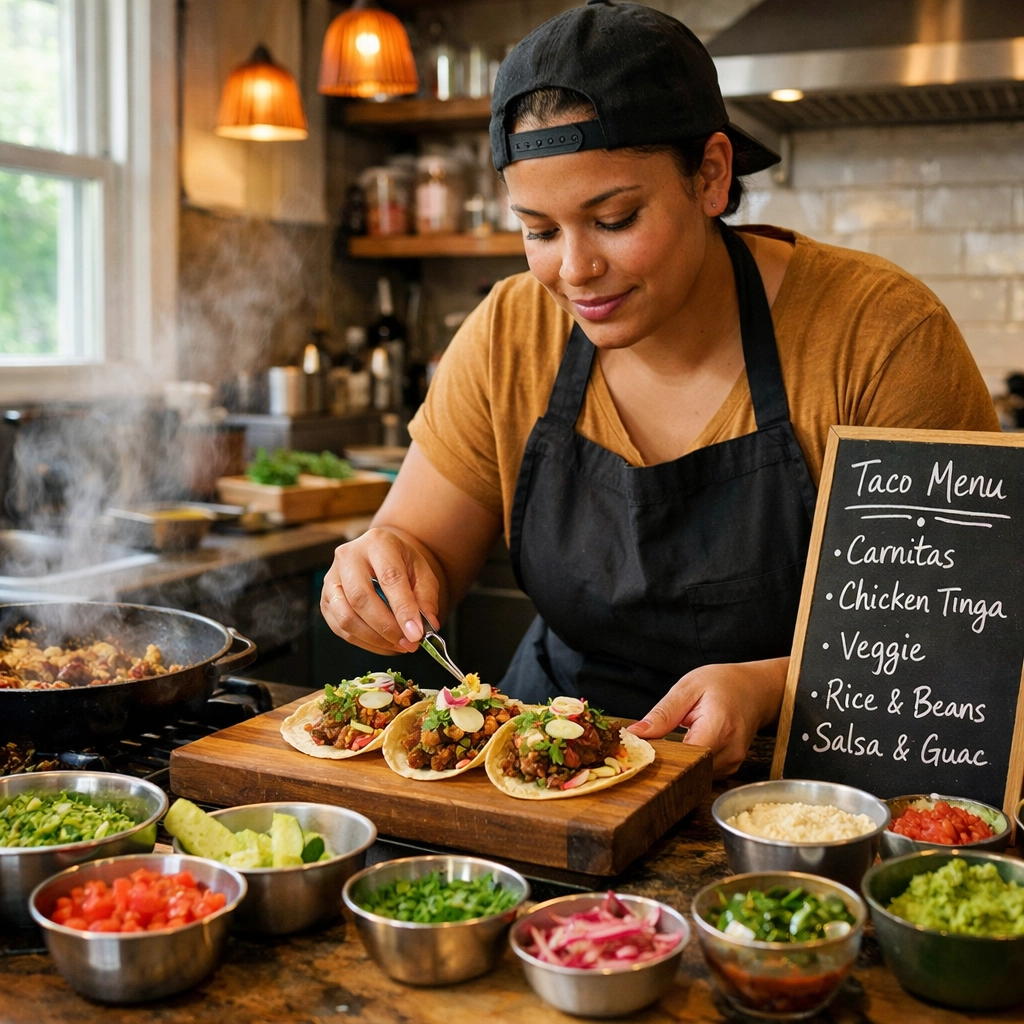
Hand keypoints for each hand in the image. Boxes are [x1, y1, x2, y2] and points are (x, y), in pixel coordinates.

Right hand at [320, 527, 442, 655]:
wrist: (379, 555)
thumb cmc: (400, 563)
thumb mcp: (421, 572)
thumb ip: (426, 598)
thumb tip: (428, 626)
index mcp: (377, 542)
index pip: (389, 578)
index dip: (403, 609)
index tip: (416, 633)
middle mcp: (348, 557)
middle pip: (361, 598)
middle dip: (387, 628)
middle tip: (408, 643)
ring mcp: (331, 578)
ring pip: (346, 617)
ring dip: (374, 639)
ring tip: (398, 645)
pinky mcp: (325, 600)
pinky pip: (340, 628)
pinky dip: (364, 642)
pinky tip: (384, 644)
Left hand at [627, 658, 787, 776]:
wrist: (754, 689)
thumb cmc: (723, 684)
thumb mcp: (688, 688)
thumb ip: (663, 713)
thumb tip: (636, 733)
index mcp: (719, 726)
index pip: (686, 756)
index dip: (661, 756)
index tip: (643, 748)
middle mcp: (730, 750)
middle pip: (689, 769)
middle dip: (668, 760)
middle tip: (653, 744)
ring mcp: (733, 762)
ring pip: (696, 774)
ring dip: (680, 762)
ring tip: (673, 740)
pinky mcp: (731, 767)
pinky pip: (705, 773)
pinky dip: (692, 763)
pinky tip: (686, 746)